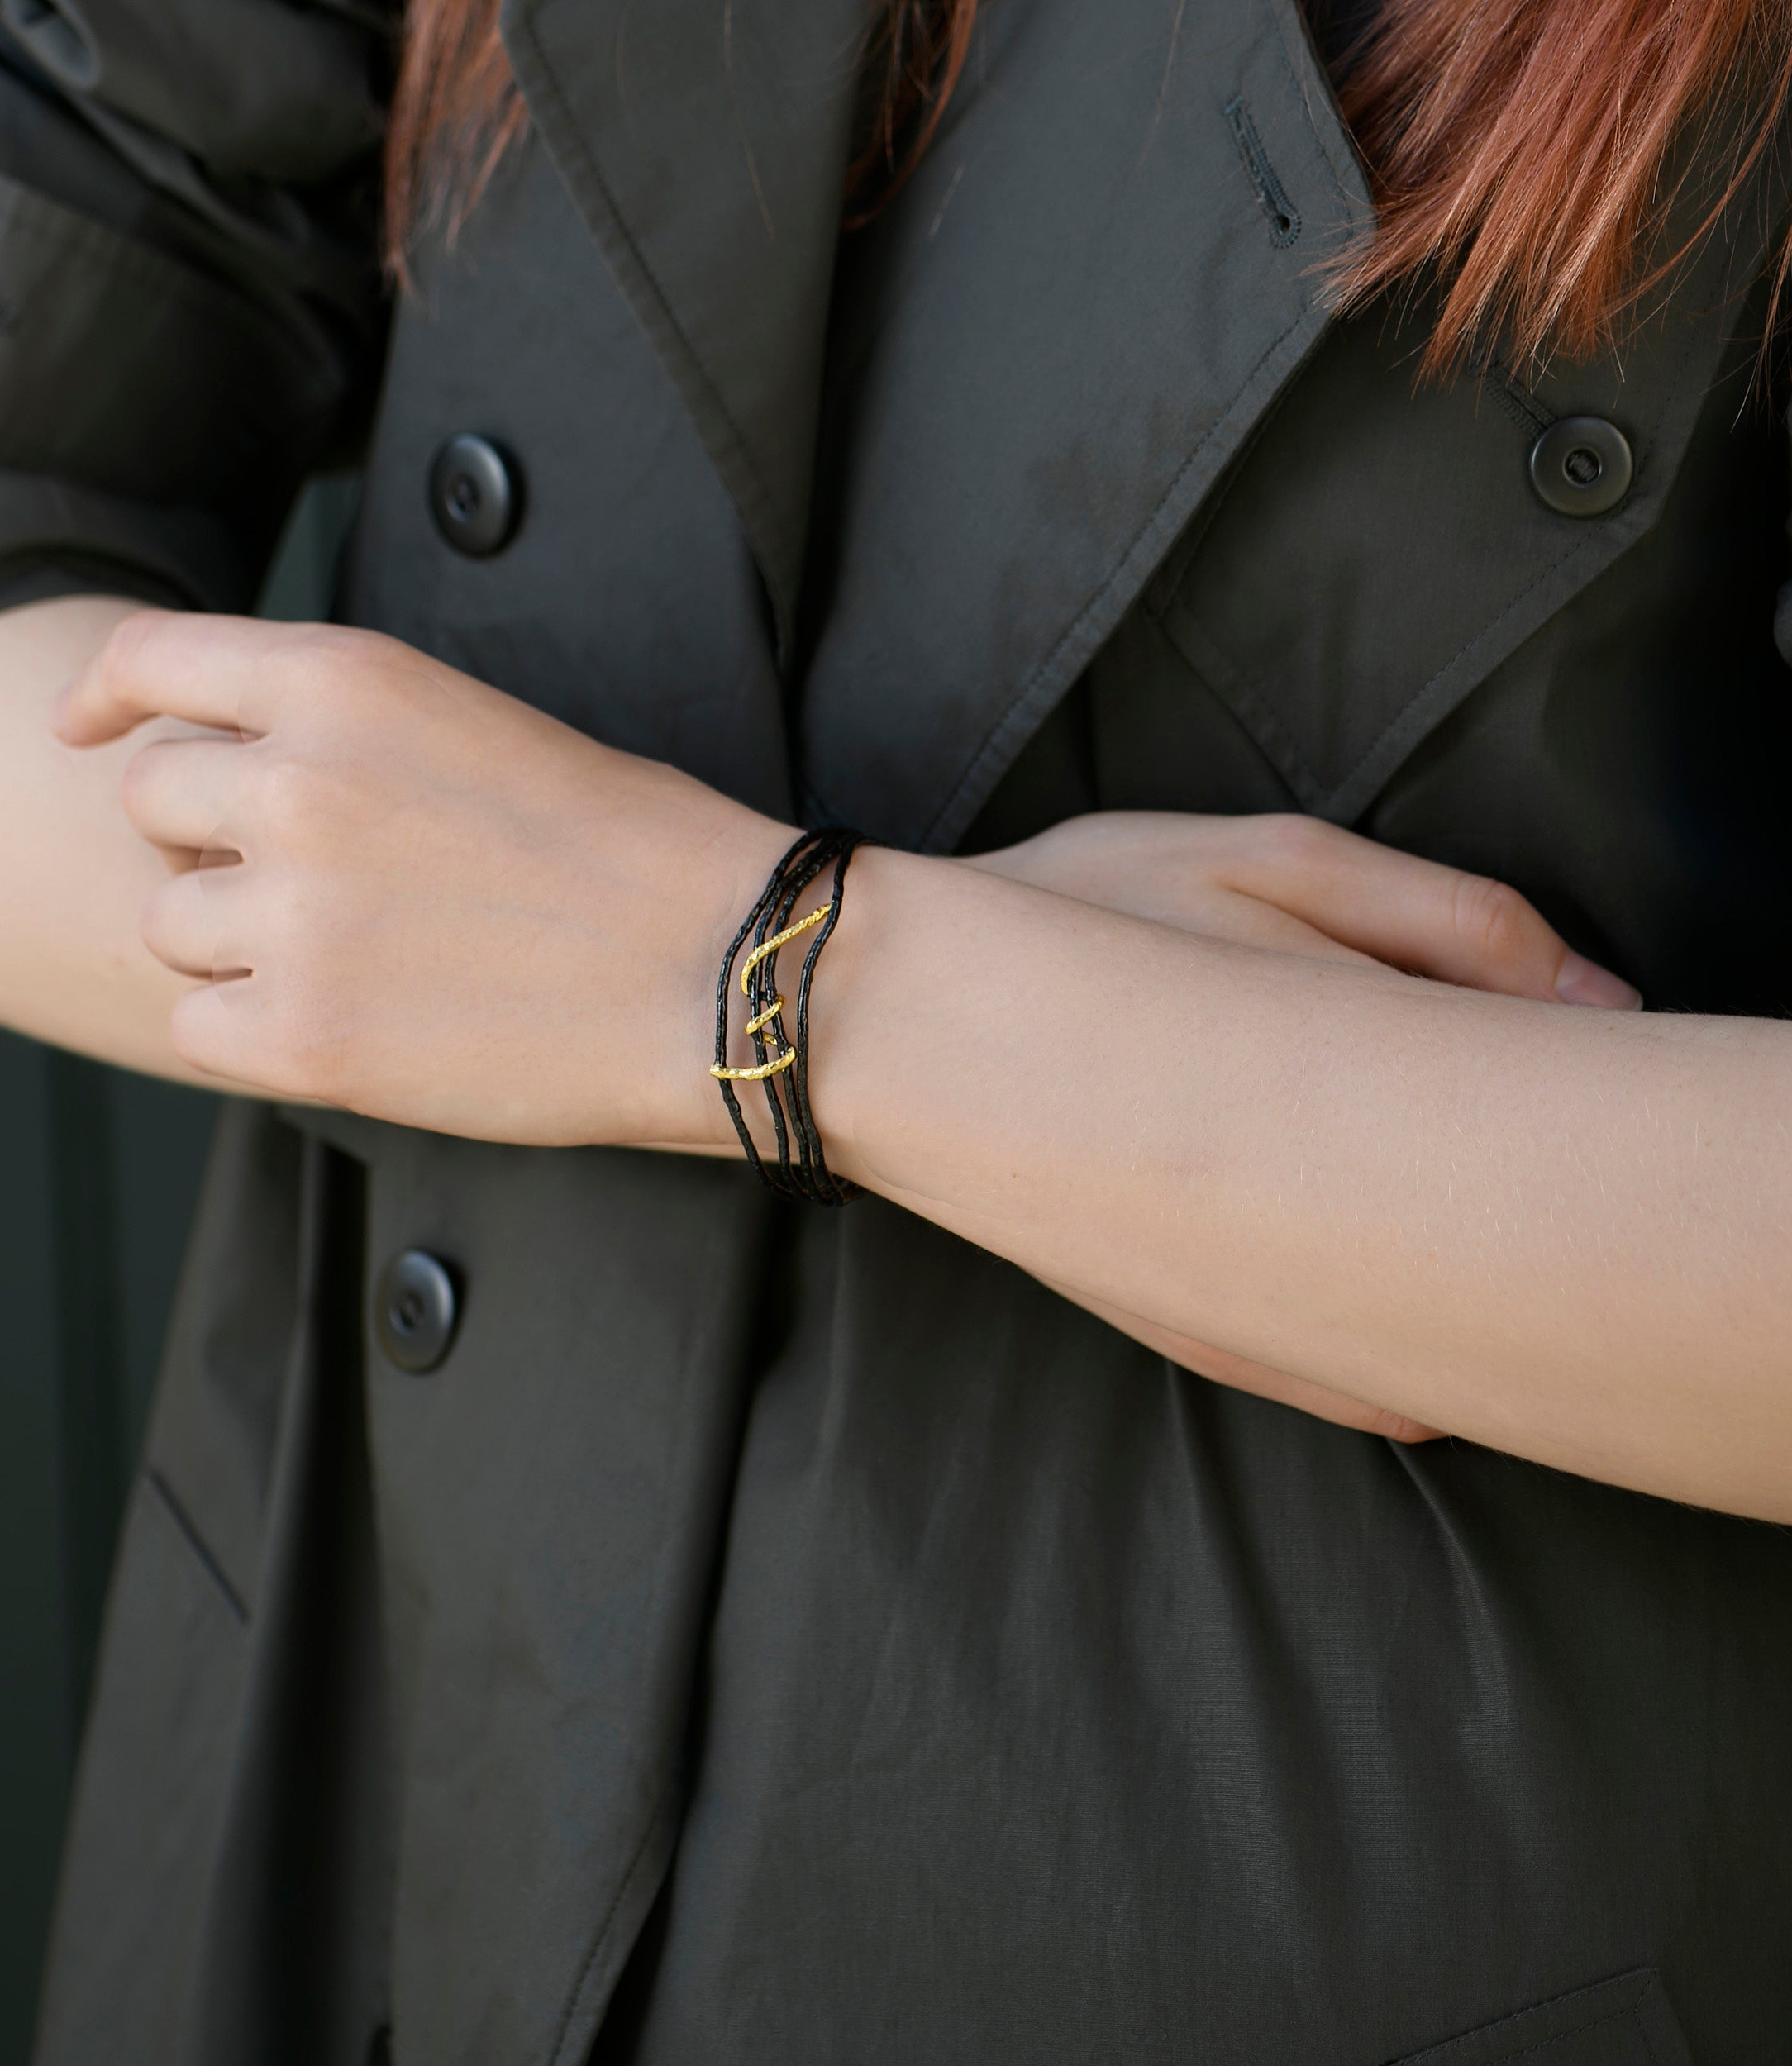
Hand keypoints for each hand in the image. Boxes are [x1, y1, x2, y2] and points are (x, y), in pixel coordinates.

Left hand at [53, 610, 786, 1143]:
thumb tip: (231, 778)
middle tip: (304, 883)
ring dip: (236, 941)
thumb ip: (341, 731)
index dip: (105, 700)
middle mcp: (296, 784)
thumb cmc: (635, 850)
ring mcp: (292, 914)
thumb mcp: (477, 723)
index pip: (153, 662)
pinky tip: (354, 1023)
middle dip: (205, 841)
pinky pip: (197, 1025)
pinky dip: (253, 1030)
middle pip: (150, 802)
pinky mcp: (302, 1038)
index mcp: (345, 681)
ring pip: (167, 923)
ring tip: (361, 958)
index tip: (88, 733)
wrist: (723, 970)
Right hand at [969, 810, 1639, 1438]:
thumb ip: (1444, 921)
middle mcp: (1285, 1194)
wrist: (875, 1004)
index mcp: (1330, 1058)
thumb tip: (1607, 1003)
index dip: (1593, 1082)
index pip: (1521, 1098)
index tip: (1611, 1051)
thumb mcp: (1262, 863)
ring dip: (1466, 1305)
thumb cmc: (1067, 908)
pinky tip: (1419, 1387)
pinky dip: (1367, 1376)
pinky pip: (1295, 1371)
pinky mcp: (1157, 1310)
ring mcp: (1215, 1272)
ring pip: (1395, 1327)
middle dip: (1549, 1214)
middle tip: (1584, 1175)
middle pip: (1478, 1231)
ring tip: (1513, 1285)